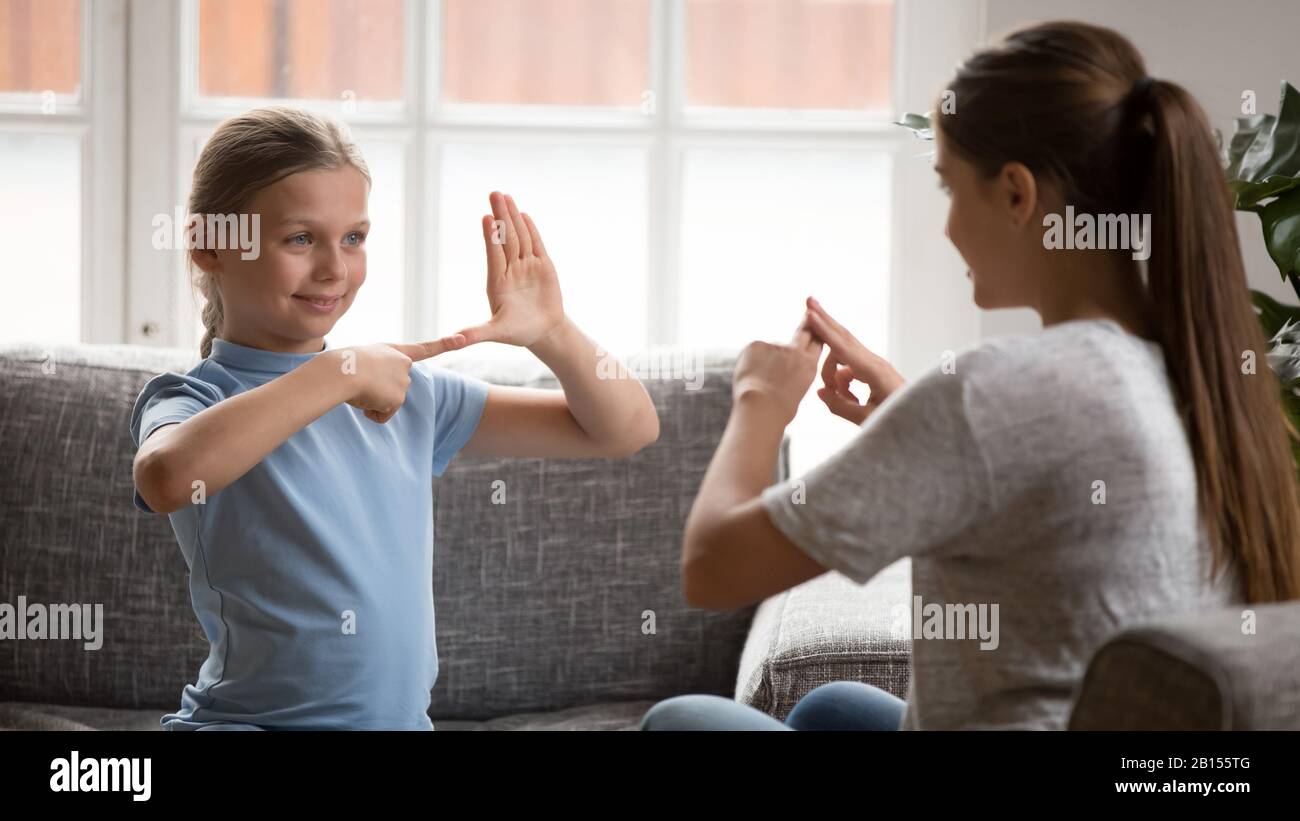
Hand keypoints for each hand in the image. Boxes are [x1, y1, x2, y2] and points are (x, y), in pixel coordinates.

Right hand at [336, 335, 466, 423]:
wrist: (340, 372)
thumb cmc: (340, 365)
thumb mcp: (360, 359)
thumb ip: (376, 371)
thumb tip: (372, 391)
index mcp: (394, 351)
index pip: (425, 348)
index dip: (445, 344)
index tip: (463, 338)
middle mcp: (404, 364)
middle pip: (394, 388)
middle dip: (378, 391)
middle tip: (361, 381)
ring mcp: (404, 382)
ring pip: (386, 403)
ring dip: (371, 401)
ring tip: (359, 387)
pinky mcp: (398, 399)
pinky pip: (382, 415)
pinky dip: (371, 413)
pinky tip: (364, 399)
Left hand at [454, 191, 565, 348]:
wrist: (543, 332)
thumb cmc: (518, 333)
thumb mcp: (495, 333)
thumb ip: (476, 333)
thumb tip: (453, 340)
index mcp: (497, 281)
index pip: (494, 254)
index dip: (491, 236)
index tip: (486, 218)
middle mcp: (510, 269)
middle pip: (506, 238)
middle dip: (501, 216)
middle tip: (494, 193)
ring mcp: (526, 266)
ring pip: (520, 237)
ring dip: (513, 216)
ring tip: (505, 197)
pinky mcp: (542, 266)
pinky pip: (536, 244)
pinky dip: (531, 229)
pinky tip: (524, 214)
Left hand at [732, 319, 823, 424]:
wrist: (762, 407)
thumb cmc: (777, 409)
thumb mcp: (797, 390)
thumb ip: (792, 371)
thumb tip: (779, 366)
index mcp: (809, 366)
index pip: (817, 343)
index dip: (817, 334)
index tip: (818, 324)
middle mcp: (796, 352)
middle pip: (803, 331)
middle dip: (807, 320)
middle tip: (809, 308)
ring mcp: (776, 346)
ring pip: (769, 349)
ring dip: (764, 360)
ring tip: (758, 381)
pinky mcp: (757, 344)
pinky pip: (752, 352)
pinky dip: (749, 361)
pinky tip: (750, 375)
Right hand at [802, 296, 903, 425]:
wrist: (923, 419)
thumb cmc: (898, 420)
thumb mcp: (867, 419)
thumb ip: (840, 406)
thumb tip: (820, 392)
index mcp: (873, 371)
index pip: (841, 347)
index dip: (823, 330)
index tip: (810, 313)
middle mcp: (874, 362)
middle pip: (842, 336)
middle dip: (824, 320)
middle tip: (809, 300)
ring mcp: (875, 364)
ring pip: (843, 356)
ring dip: (833, 373)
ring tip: (844, 399)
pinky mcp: (875, 371)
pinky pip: (850, 368)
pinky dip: (843, 380)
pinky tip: (850, 399)